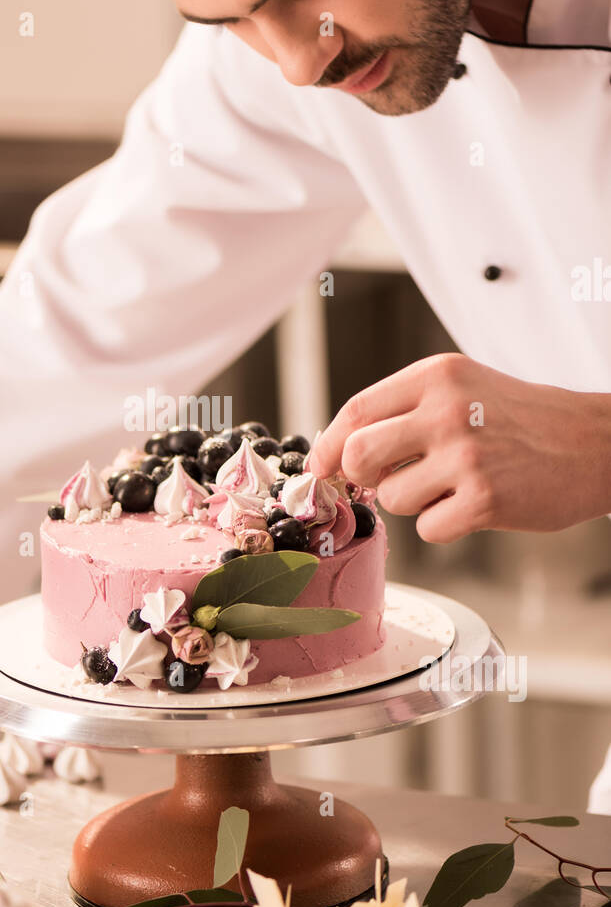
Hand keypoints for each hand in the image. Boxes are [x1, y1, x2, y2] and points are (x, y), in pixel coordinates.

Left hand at [311, 354, 610, 542]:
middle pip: (360, 455)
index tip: (322, 467)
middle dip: (360, 478)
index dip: (330, 446)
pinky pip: (428, 529)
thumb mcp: (462, 387)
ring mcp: (466, 456)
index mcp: (436, 376)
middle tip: (381, 481)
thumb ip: (404, 409)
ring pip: (392, 498)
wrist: (592, 442)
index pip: (356, 411)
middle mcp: (447, 410)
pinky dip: (444, 526)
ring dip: (412, 503)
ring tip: (450, 486)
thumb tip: (340, 451)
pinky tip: (472, 505)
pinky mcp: (485, 500)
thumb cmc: (521, 419)